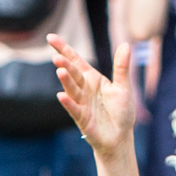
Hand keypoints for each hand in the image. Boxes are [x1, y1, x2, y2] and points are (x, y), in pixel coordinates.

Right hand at [52, 37, 135, 157]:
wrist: (120, 137)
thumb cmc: (121, 111)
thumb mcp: (124, 87)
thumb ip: (121, 67)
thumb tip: (125, 44)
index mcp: (92, 78)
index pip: (76, 60)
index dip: (64, 49)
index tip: (50, 38)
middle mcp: (84, 88)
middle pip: (72, 73)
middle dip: (65, 65)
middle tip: (57, 57)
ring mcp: (81, 103)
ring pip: (72, 89)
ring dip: (66, 81)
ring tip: (60, 70)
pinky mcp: (82, 118)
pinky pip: (74, 108)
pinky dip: (68, 103)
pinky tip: (61, 95)